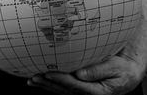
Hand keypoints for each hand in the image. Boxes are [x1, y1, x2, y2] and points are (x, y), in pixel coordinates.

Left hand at [27, 51, 144, 94]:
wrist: (127, 74)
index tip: (48, 73)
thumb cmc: (122, 69)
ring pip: (61, 91)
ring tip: (32, 80)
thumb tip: (80, 73)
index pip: (75, 85)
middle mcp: (88, 94)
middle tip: (35, 77)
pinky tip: (38, 82)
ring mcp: (82, 93)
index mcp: (97, 91)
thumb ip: (97, 70)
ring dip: (46, 86)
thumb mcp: (115, 68)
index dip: (60, 79)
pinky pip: (62, 89)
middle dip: (48, 84)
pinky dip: (49, 85)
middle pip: (64, 90)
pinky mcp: (78, 90)